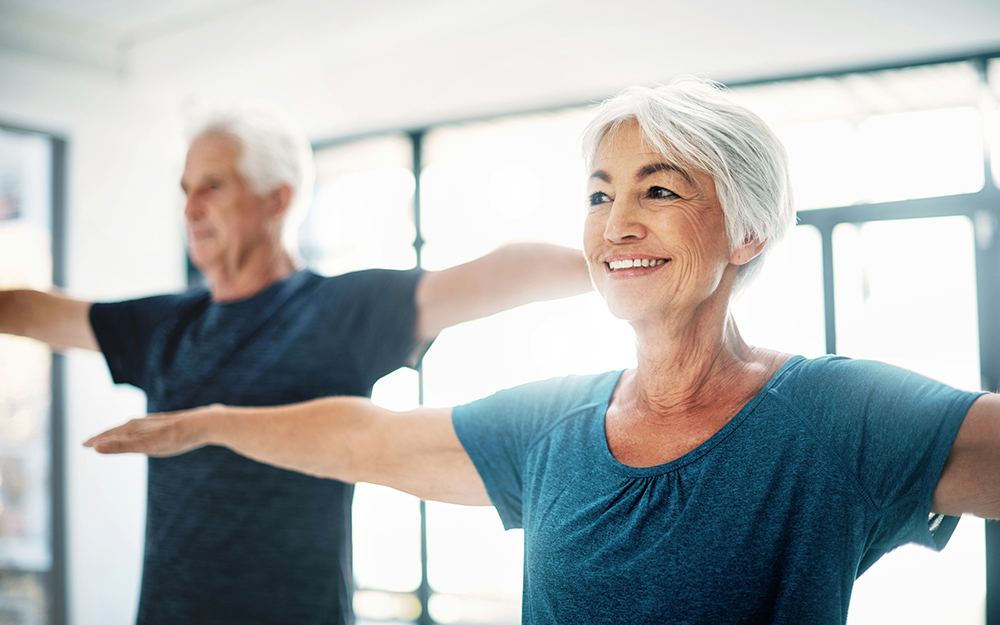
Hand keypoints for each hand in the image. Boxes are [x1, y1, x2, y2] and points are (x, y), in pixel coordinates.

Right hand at [84, 406, 214, 456]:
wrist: (205, 424)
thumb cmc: (176, 437)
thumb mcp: (147, 445)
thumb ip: (121, 446)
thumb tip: (95, 447)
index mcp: (134, 427)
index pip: (109, 434)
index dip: (96, 440)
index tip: (83, 444)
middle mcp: (142, 422)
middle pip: (118, 430)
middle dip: (104, 437)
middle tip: (91, 442)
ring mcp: (155, 423)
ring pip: (132, 429)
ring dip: (119, 434)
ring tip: (113, 439)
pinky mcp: (167, 425)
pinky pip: (146, 430)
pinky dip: (137, 434)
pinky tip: (145, 435)